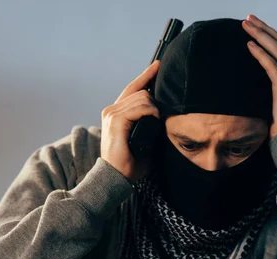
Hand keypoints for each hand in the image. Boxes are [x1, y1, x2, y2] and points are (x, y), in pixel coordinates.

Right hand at [100, 60, 160, 181]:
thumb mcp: (143, 138)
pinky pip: (139, 107)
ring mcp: (112, 114)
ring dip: (154, 110)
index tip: (158, 65)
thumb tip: (165, 114)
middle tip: (160, 119)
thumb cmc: (130, 162)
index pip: (132, 88)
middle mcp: (111, 110)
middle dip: (155, 102)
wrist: (116, 176)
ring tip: (155, 124)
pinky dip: (150, 113)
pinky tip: (153, 121)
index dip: (146, 75)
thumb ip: (149, 123)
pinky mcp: (115, 120)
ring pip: (142, 98)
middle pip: (140, 92)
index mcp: (116, 112)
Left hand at [242, 15, 276, 137]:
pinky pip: (271, 65)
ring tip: (246, 25)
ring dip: (260, 34)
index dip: (270, 35)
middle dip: (264, 28)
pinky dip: (260, 53)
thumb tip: (259, 87)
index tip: (256, 27)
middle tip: (249, 18)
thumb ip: (275, 92)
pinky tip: (249, 45)